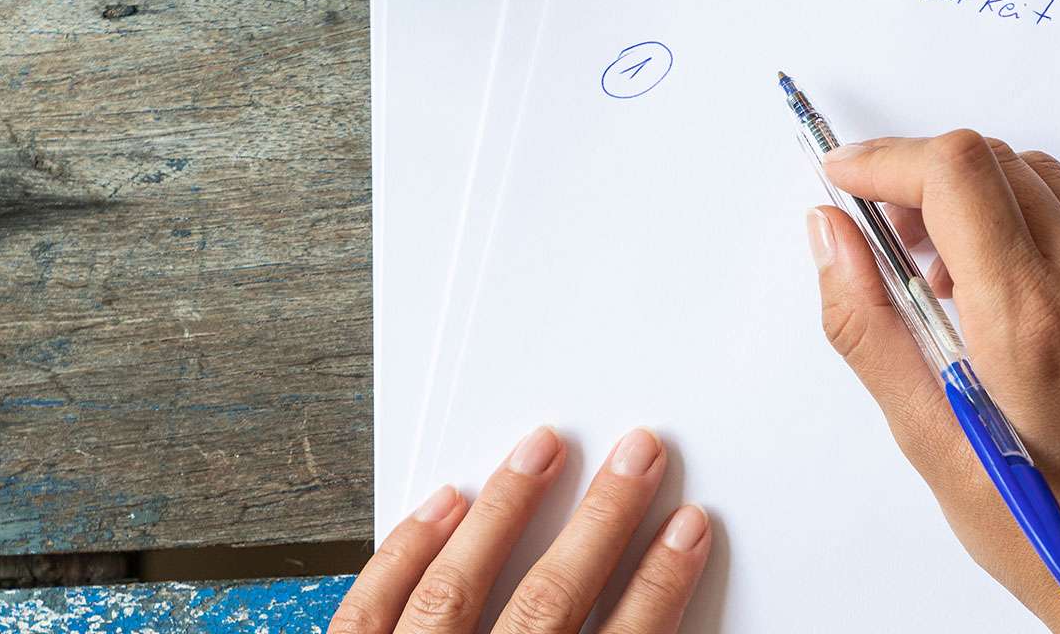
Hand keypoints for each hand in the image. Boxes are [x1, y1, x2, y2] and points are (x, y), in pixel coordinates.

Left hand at [330, 426, 711, 633]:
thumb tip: (654, 609)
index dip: (660, 584)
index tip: (688, 529)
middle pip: (549, 601)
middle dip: (601, 521)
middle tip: (638, 455)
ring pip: (457, 589)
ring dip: (506, 510)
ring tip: (542, 449)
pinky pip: (371, 611)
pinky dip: (405, 553)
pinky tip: (443, 505)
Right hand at [806, 131, 1059, 633]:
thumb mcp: (937, 448)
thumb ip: (872, 329)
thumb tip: (831, 242)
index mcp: (1036, 324)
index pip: (955, 173)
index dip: (884, 160)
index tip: (845, 177)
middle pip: (998, 163)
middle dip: (924, 179)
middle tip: (885, 241)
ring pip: (1048, 185)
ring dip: (980, 203)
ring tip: (947, 285)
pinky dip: (1034, 233)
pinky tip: (1008, 304)